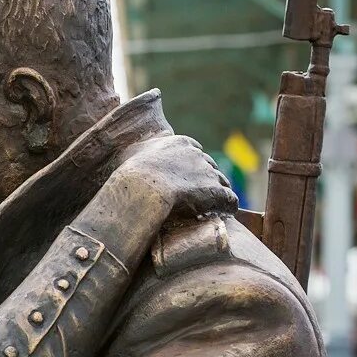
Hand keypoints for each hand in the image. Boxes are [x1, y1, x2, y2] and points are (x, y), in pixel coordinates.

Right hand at [113, 135, 237, 220]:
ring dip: (218, 193)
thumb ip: (136, 149)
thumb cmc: (131, 173)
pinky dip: (228, 206)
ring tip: (213, 206)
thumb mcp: (130, 153)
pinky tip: (224, 213)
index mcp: (180, 143)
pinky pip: (230, 199)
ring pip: (222, 182)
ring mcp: (208, 173)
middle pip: (210, 166)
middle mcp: (197, 155)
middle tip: (198, 195)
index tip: (185, 177)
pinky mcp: (216, 192)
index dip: (191, 165)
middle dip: (206, 179)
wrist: (142, 189)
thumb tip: (126, 148)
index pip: (194, 150)